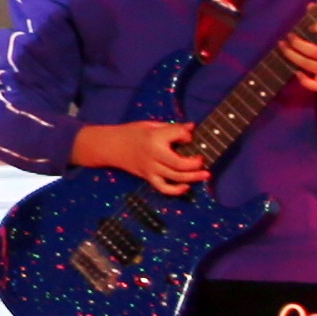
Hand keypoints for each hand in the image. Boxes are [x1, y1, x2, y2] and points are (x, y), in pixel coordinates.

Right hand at [74, 120, 205, 194]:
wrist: (111, 146)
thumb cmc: (132, 132)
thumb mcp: (151, 125)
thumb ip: (172, 128)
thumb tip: (192, 128)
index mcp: (154, 138)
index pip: (177, 136)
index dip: (187, 135)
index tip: (190, 135)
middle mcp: (154, 155)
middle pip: (179, 164)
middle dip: (195, 164)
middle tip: (203, 159)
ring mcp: (151, 169)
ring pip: (175, 178)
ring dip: (193, 177)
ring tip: (205, 174)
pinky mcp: (148, 177)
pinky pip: (163, 188)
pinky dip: (176, 190)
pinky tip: (186, 187)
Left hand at [284, 25, 316, 111]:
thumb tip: (310, 5)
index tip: (311, 26)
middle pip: (313, 51)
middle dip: (297, 43)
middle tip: (289, 36)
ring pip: (307, 65)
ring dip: (292, 55)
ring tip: (283, 47)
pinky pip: (312, 85)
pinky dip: (303, 79)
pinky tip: (296, 71)